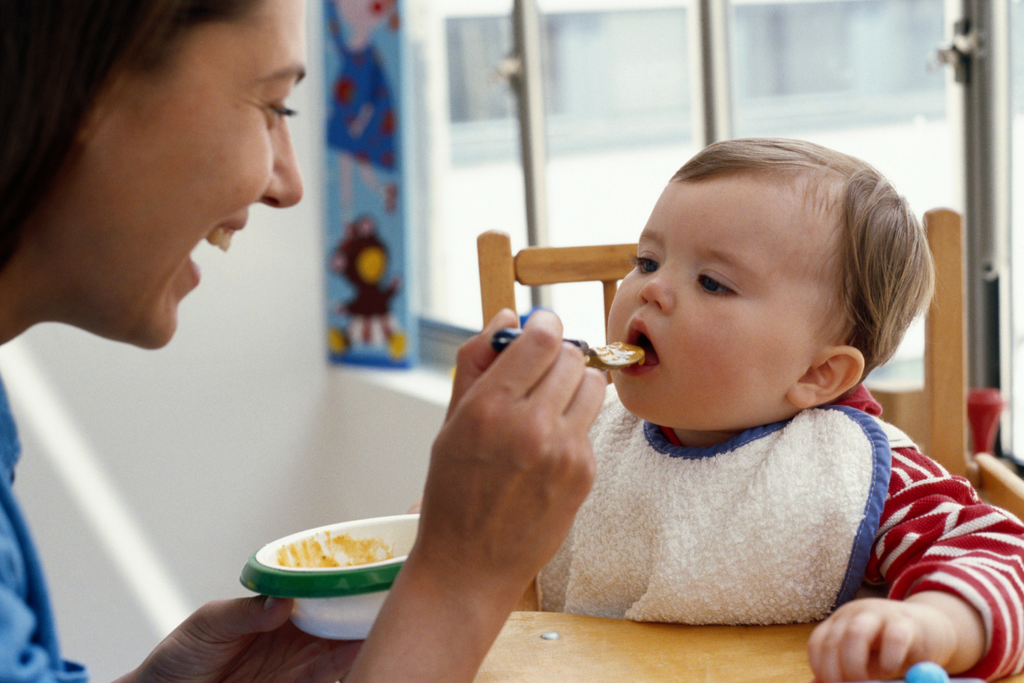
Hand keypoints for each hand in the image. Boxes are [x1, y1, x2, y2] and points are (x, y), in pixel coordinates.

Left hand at [118, 596, 361, 682]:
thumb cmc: (180, 656)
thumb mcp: (208, 624)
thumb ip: (245, 614)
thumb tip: (281, 601)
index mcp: (277, 607)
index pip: (317, 589)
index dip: (342, 579)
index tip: (365, 572)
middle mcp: (294, 632)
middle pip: (339, 615)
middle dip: (364, 605)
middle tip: (386, 596)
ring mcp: (298, 661)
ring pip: (343, 645)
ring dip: (364, 634)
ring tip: (385, 622)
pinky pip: (328, 675)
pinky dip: (349, 664)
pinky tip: (364, 654)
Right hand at [420, 308, 606, 593]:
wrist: (469, 565)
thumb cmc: (452, 492)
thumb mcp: (449, 423)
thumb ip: (476, 362)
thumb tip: (507, 315)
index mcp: (488, 406)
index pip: (543, 336)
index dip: (545, 325)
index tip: (541, 330)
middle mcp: (529, 424)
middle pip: (572, 356)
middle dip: (558, 357)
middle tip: (540, 375)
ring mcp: (562, 450)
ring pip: (592, 384)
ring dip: (574, 385)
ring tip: (549, 407)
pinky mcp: (584, 473)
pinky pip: (591, 423)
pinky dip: (574, 425)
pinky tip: (548, 448)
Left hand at [807, 592, 984, 681]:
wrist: (931, 629)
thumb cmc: (891, 650)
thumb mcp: (866, 662)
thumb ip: (844, 672)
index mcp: (839, 623)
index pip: (818, 644)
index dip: (821, 669)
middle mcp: (853, 614)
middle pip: (832, 640)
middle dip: (837, 672)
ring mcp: (878, 613)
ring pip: (855, 634)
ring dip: (856, 666)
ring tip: (869, 682)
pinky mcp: (905, 621)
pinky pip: (893, 638)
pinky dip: (889, 659)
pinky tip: (891, 668)